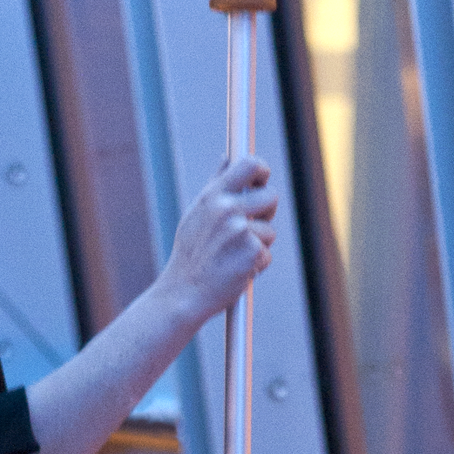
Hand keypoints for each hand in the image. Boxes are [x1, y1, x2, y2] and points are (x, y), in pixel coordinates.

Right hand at [159, 155, 276, 327]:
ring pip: (269, 232)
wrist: (182, 294)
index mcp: (213, 196)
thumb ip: (216, 184)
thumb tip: (228, 158)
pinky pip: (266, 255)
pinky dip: (255, 266)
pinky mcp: (252, 253)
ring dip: (258, 246)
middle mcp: (227, 209)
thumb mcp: (196, 214)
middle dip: (267, 212)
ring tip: (232, 257)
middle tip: (252, 227)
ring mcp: (240, 231)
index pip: (250, 164)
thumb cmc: (190, 255)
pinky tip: (234, 271)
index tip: (262, 181)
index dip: (262, 170)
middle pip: (271, 196)